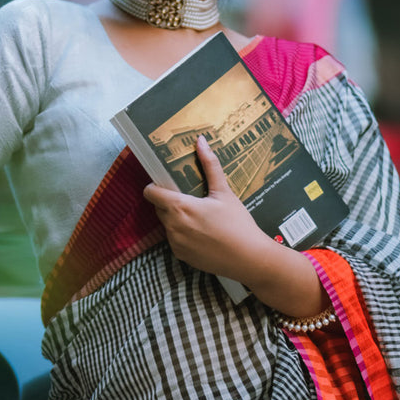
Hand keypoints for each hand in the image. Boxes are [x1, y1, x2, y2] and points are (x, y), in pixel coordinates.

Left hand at [143, 135, 271, 285]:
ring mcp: (175, 243)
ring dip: (176, 218)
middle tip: (190, 198)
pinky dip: (183, 234)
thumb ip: (210, 165)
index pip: (150, 193)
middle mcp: (172, 226)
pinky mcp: (182, 256)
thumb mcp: (224, 192)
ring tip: (200, 216)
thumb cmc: (238, 224)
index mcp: (179, 207)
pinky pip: (175, 240)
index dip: (155, 186)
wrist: (249, 258)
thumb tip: (201, 141)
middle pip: (159, 208)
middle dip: (170, 202)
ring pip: (167, 224)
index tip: (167, 183)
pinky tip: (203, 233)